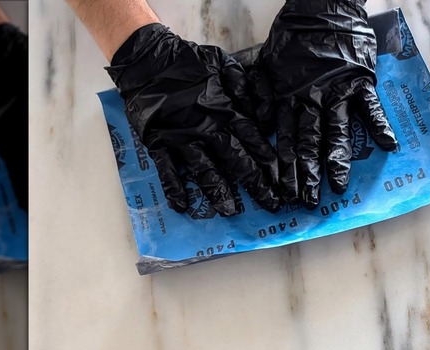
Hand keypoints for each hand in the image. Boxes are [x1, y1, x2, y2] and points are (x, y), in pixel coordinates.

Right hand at [106, 24, 280, 215]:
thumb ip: (246, 86)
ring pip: (203, 168)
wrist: (148, 59)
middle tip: (269, 204)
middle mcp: (206, 127)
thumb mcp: (224, 64)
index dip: (267, 160)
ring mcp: (181, 137)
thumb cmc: (189, 63)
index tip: (280, 180)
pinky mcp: (158, 142)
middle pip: (235, 159)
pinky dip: (173, 188)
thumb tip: (263, 115)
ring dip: (218, 191)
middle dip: (254, 183)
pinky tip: (182, 206)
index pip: (252, 139)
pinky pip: (166, 169)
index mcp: (225, 109)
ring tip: (230, 211)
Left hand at [250, 0, 397, 208]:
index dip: (285, 168)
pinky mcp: (360, 80)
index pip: (286, 141)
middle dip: (308, 175)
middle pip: (310, 143)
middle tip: (308, 202)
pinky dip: (380, 124)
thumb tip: (257, 125)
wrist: (321, 6)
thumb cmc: (292, 37)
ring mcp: (338, 91)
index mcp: (289, 98)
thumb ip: (260, 95)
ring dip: (338, 160)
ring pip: (337, 131)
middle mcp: (312, 99)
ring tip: (340, 187)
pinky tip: (387, 146)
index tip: (283, 193)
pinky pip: (371, 106)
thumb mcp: (266, 64)